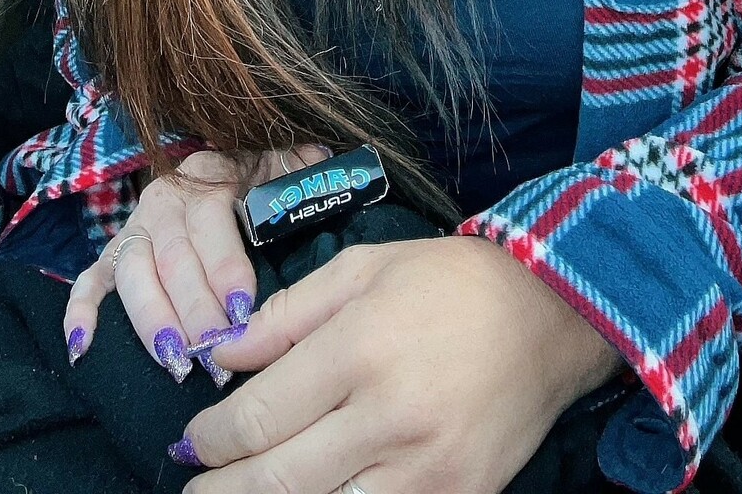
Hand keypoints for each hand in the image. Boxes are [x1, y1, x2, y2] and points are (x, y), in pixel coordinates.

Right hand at [63, 143, 328, 381]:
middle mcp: (163, 202)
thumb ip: (302, 165)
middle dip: (194, 311)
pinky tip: (84, 347)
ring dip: (151, 321)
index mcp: (205, 178)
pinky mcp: (112, 254)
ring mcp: (134, 229)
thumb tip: (322, 161)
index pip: (210, 223)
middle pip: (173, 259)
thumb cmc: (262, 173)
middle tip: (214, 353)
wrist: (226, 159)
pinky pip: (89, 280)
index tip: (243, 307)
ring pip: (133, 275)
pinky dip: (81, 312)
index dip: (225, 266)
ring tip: (175, 360)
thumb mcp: (284, 161)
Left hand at [169, 233, 620, 491]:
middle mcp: (390, 416)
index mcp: (361, 349)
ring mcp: (427, 470)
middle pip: (279, 480)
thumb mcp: (364, 269)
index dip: (211, 439)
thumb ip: (286, 314)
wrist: (551, 314)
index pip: (258, 417)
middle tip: (192, 490)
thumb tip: (222, 356)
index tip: (189, 443)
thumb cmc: (451, 282)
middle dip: (222, 490)